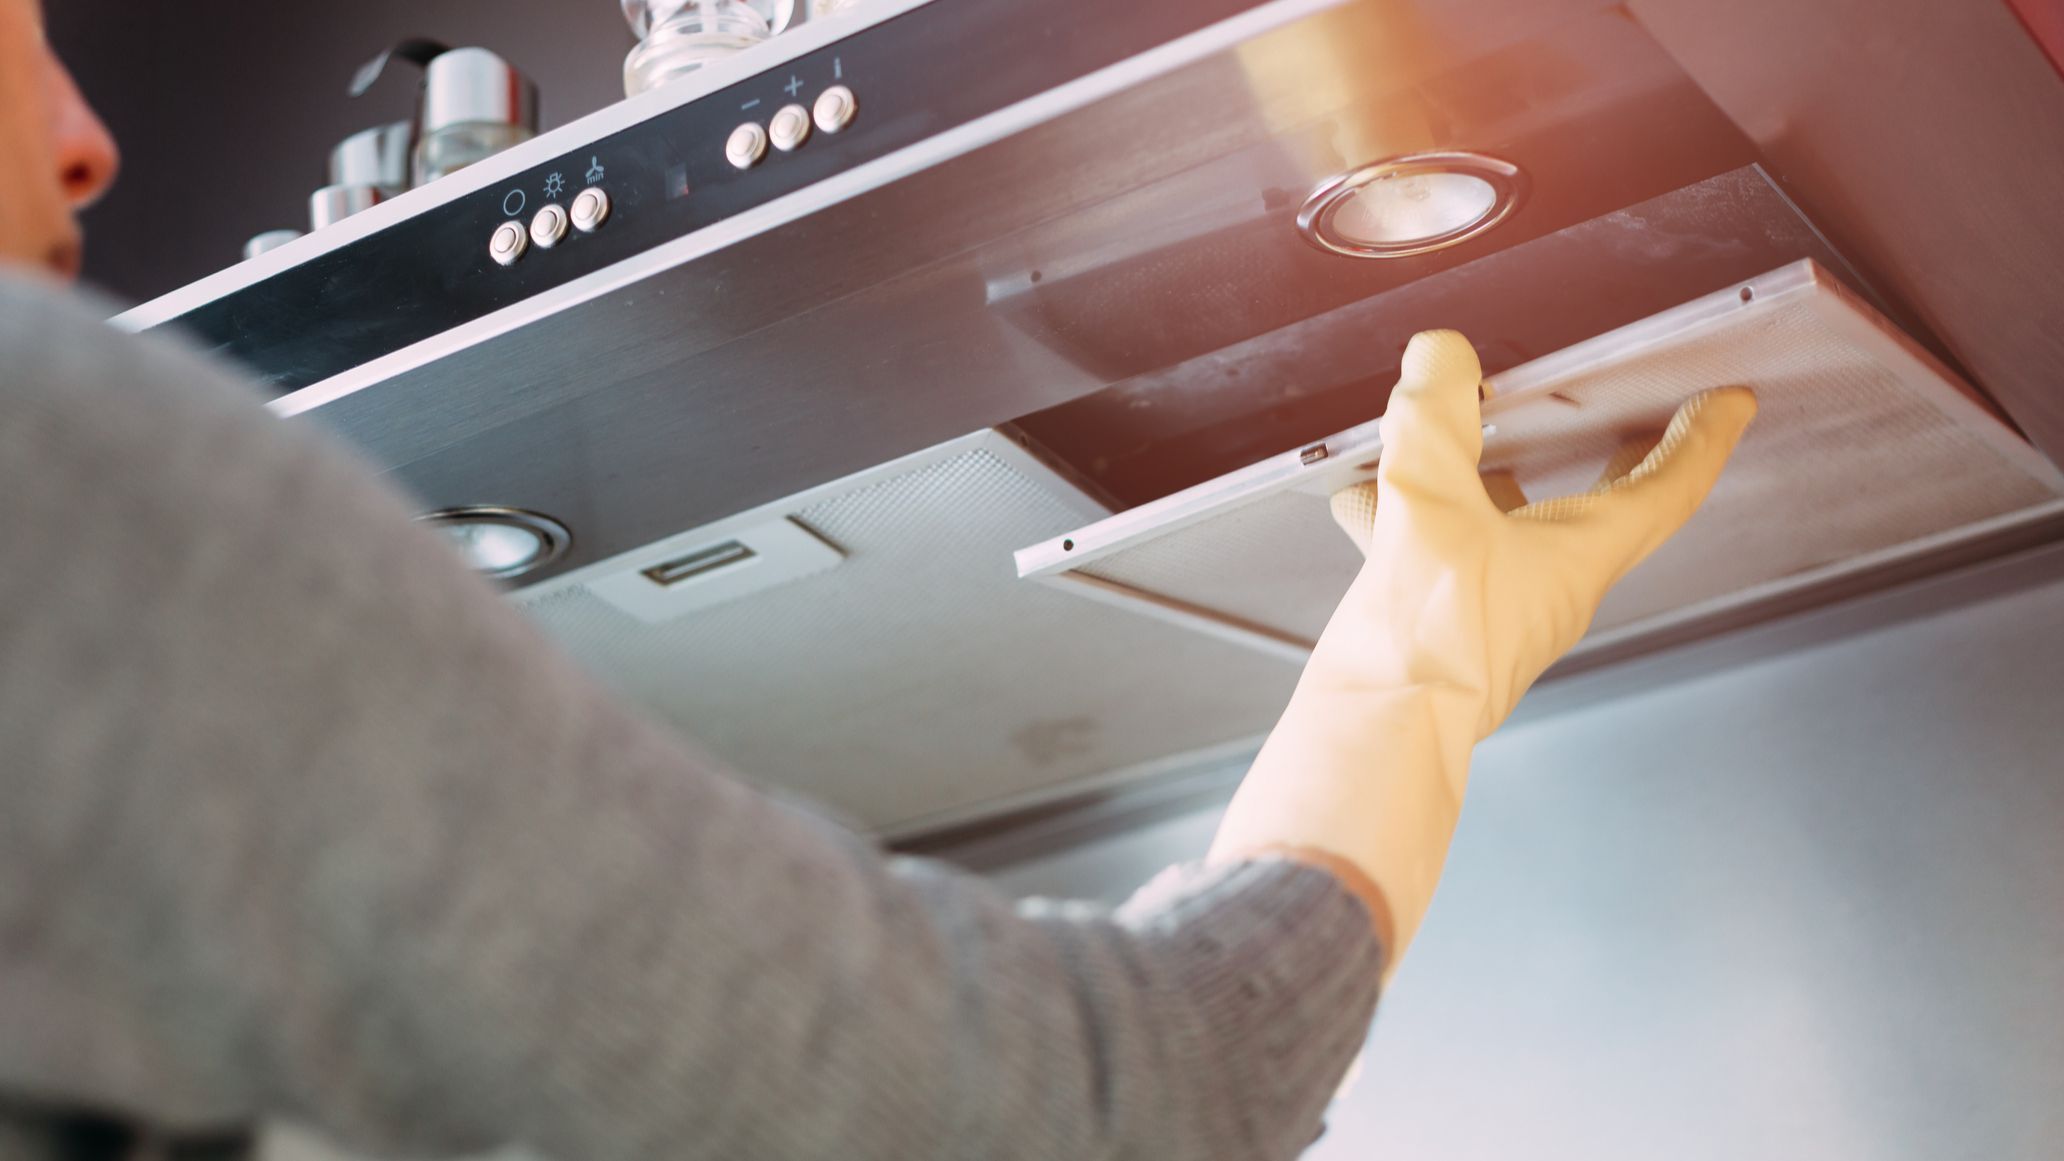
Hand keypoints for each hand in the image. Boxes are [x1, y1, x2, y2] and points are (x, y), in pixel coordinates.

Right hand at [1321, 329, 1758, 743]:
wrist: (1377, 733)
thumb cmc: (1427, 640)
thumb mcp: (1430, 499)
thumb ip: (1436, 417)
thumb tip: (1442, 356)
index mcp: (1578, 555)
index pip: (1667, 488)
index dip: (1701, 438)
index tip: (1729, 403)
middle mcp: (1549, 585)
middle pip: (1602, 509)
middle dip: (1620, 455)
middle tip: (1638, 418)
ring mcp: (1498, 609)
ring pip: (1511, 523)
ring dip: (1491, 473)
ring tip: (1451, 430)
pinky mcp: (1446, 624)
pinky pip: (1443, 552)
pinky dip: (1413, 515)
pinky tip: (1360, 500)